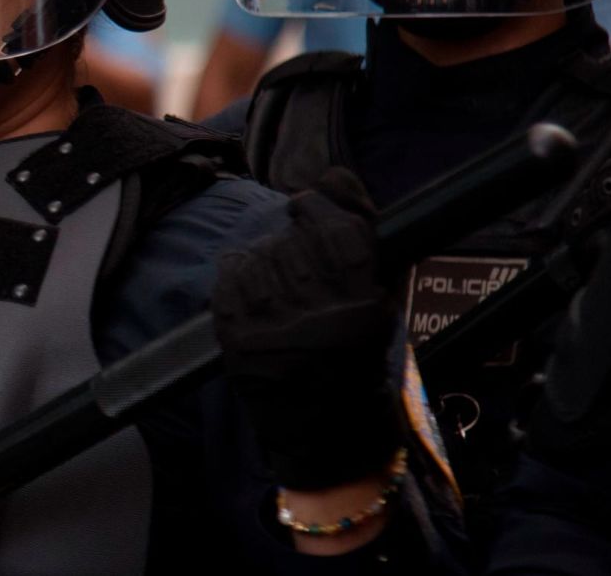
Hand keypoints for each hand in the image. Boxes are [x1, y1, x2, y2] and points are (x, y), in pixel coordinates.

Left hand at [214, 168, 402, 489]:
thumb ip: (362, 233)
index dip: (321, 205)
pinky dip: (238, 277)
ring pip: (259, 258)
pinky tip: (253, 294)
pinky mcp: (238, 340)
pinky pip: (230, 281)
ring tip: (278, 286)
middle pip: (294, 242)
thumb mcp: (380, 297)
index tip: (308, 204)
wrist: (327, 434)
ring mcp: (275, 331)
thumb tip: (333, 177)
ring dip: (264, 258)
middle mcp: (321, 319)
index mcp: (363, 307)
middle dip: (290, 236)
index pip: (340, 231)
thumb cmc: (355, 357)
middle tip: (294, 252)